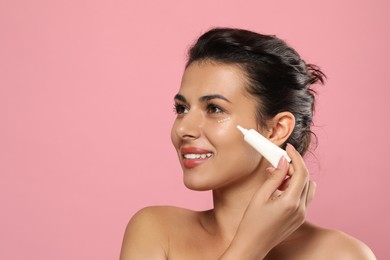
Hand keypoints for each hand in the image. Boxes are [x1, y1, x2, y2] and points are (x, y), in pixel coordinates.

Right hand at [220, 143, 315, 258]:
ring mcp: (302, 215)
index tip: (288, 148)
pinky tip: (280, 189)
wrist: (253, 245)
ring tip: (278, 177)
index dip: (296, 157)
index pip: (301, 173)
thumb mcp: (260, 196)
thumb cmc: (252, 222)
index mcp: (291, 202)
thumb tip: (283, 162)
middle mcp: (301, 209)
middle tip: (279, 161)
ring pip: (308, 187)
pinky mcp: (300, 219)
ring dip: (297, 178)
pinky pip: (304, 197)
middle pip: (306, 178)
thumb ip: (274, 177)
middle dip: (295, 166)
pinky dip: (296, 188)